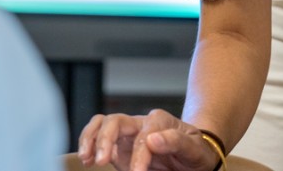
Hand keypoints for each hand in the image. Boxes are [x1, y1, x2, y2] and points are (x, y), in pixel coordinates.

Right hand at [77, 109, 220, 170]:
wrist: (195, 157)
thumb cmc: (196, 151)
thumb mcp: (195, 148)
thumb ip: (176, 142)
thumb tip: (152, 139)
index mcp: (160, 121)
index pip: (143, 137)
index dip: (138, 156)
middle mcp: (141, 124)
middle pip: (116, 121)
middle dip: (105, 140)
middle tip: (100, 161)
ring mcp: (128, 134)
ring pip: (103, 124)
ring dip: (91, 138)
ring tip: (87, 158)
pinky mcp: (120, 147)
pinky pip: (99, 137)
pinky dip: (89, 142)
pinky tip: (86, 158)